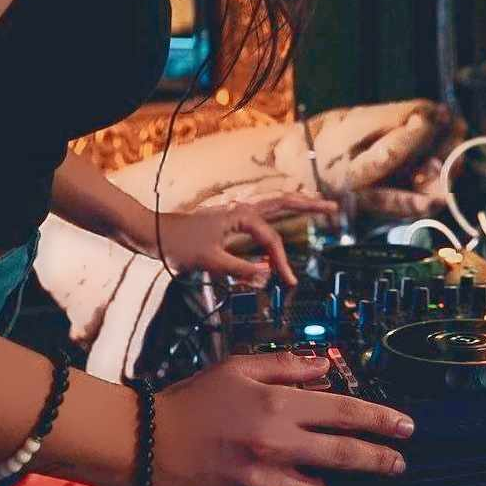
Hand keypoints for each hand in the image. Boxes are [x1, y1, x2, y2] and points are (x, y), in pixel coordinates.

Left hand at [151, 193, 337, 285]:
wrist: (151, 233)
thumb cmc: (178, 245)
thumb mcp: (208, 261)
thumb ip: (240, 269)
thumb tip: (268, 275)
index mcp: (241, 216)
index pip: (271, 240)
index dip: (281, 262)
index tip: (287, 283)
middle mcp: (242, 210)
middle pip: (284, 203)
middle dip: (309, 205)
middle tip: (334, 208)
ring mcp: (237, 215)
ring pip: (274, 207)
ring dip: (297, 207)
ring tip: (318, 207)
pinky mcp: (231, 223)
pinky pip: (261, 221)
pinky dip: (277, 222)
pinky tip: (284, 224)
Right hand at [153, 351, 413, 485]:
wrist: (147, 443)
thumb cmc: (194, 400)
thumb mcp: (239, 367)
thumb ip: (286, 366)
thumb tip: (324, 368)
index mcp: (277, 403)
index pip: (343, 410)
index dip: (379, 418)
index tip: (404, 424)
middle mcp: (275, 441)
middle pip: (343, 452)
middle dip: (379, 456)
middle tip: (401, 457)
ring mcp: (262, 477)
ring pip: (320, 485)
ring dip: (332, 475)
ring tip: (337, 466)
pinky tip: (304, 481)